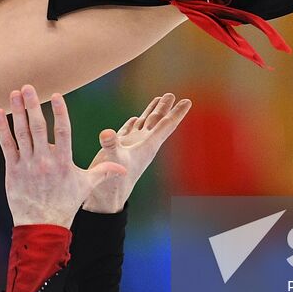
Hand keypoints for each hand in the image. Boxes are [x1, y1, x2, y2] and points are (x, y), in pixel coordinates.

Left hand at [0, 84, 125, 226]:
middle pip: (39, 127)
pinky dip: (2, 129)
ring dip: (17, 112)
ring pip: (22, 133)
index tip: (56, 96)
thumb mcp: (86, 186)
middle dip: (33, 105)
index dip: (60, 112)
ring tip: (15, 94)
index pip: (62, 131)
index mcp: (63, 161)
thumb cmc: (66, 203)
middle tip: (28, 87)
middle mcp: (44, 160)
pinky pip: (7, 145)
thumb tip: (123, 168)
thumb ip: (103, 172)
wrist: (42, 225)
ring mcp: (27, 164)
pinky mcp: (13, 170)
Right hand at [82, 92, 192, 214]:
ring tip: (159, 98)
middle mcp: (143, 144)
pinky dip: (134, 122)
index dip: (177, 113)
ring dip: (152, 111)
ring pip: (145, 123)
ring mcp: (131, 145)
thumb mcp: (112, 159)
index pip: (166, 126)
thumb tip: (107, 132)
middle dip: (165, 107)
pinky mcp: (120, 148)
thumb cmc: (113, 181)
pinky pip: (130, 130)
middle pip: (157, 121)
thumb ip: (111, 145)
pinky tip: (135, 118)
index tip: (188, 102)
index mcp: (148, 146)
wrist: (104, 197)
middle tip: (172, 94)